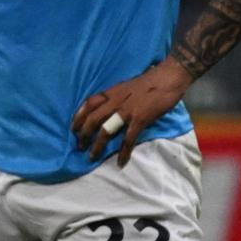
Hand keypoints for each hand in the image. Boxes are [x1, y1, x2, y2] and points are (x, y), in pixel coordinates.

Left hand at [72, 60, 192, 166]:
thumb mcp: (124, 86)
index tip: (73, 128)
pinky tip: (121, 162)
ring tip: (92, 156)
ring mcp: (126, 111)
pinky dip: (123, 152)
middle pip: (92, 120)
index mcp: (110, 93)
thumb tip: (106, 107)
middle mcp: (114, 102)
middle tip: (79, 146)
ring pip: (106, 131)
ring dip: (97, 146)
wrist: (167, 78)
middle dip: (83, 135)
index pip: (87, 104)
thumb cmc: (147, 82)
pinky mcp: (140, 119)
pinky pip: (128, 139)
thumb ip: (114, 97)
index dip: (78, 117)